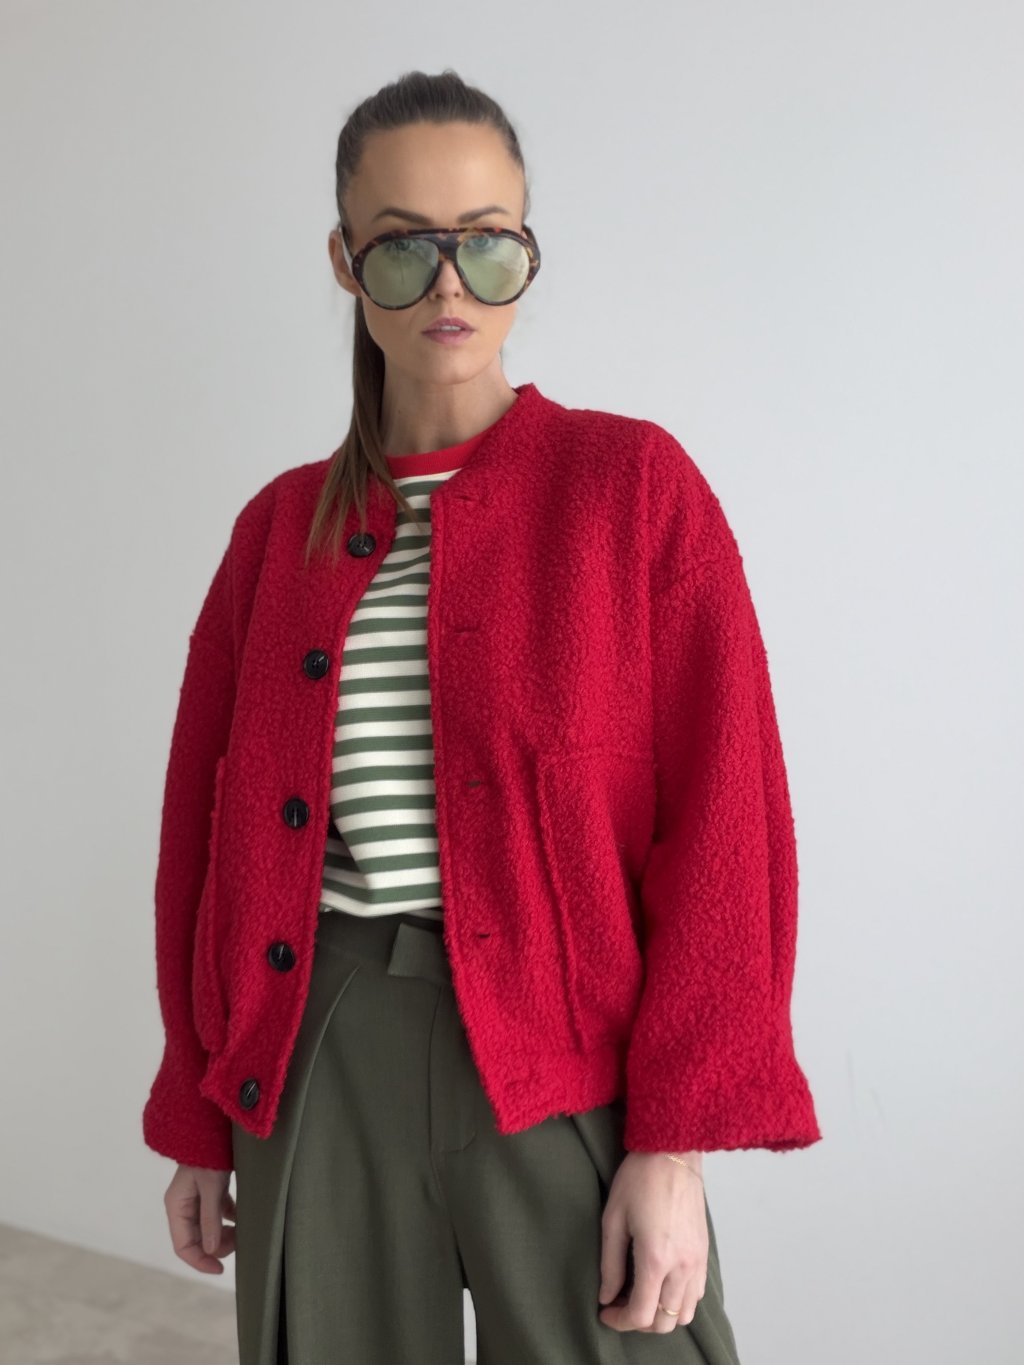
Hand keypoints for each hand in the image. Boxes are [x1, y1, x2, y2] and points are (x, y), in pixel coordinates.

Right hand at [163, 1163, 235, 1273]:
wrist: (215, 1124)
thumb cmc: (209, 1153)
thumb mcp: (211, 1186)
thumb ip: (210, 1219)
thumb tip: (212, 1251)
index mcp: (176, 1205)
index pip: (182, 1245)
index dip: (200, 1261)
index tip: (221, 1269)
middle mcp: (183, 1203)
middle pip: (196, 1238)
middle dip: (217, 1246)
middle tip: (240, 1242)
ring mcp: (197, 1196)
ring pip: (209, 1227)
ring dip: (225, 1233)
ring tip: (244, 1230)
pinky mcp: (211, 1188)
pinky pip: (218, 1212)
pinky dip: (231, 1217)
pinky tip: (244, 1216)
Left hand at [597, 1151, 707, 1332]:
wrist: (672, 1151)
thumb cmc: (639, 1178)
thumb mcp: (613, 1219)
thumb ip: (610, 1263)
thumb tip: (607, 1296)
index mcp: (656, 1259)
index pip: (641, 1314)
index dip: (620, 1321)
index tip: (606, 1312)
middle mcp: (682, 1266)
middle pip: (665, 1322)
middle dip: (640, 1322)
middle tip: (620, 1304)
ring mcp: (698, 1260)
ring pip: (685, 1313)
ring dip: (662, 1314)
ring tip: (641, 1295)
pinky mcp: (705, 1252)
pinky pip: (698, 1293)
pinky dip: (680, 1300)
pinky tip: (662, 1283)